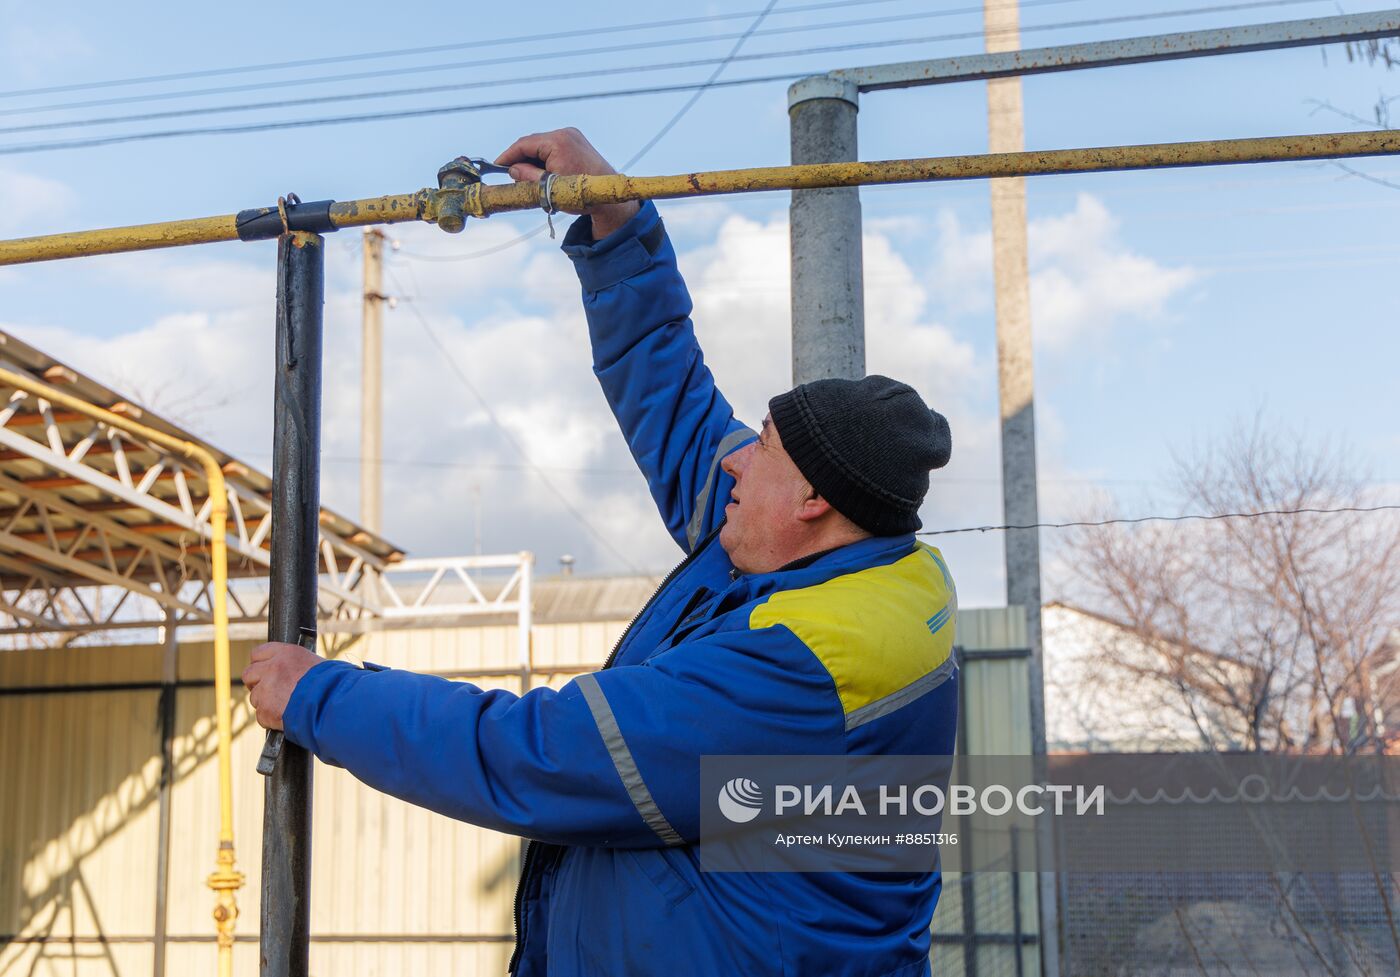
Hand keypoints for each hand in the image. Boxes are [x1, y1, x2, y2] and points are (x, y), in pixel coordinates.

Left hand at [242, 641, 323, 730]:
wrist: (332, 704)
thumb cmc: (332, 684)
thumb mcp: (315, 665)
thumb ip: (296, 665)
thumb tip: (291, 671)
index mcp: (286, 654)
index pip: (258, 653)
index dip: (260, 664)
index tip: (264, 671)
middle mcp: (273, 668)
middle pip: (249, 674)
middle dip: (256, 683)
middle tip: (268, 691)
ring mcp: (266, 689)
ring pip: (255, 697)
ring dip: (266, 703)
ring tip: (285, 707)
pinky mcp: (266, 710)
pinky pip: (261, 716)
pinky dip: (271, 720)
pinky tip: (286, 718)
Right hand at [495, 127, 639, 239]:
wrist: (609, 197)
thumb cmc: (580, 195)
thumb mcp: (548, 188)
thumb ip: (527, 176)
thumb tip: (512, 169)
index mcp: (558, 142)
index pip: (524, 144)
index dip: (508, 155)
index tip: (496, 166)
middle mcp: (565, 134)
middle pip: (533, 143)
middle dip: (520, 158)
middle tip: (509, 175)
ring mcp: (572, 135)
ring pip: (542, 145)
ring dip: (532, 159)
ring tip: (527, 177)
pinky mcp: (577, 141)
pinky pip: (553, 146)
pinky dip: (544, 158)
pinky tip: (541, 172)